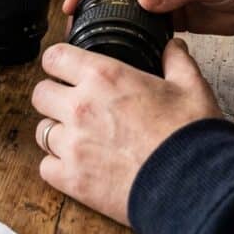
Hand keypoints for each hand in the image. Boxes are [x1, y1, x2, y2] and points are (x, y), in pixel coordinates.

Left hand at [32, 38, 221, 224]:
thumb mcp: (191, 87)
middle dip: (53, 96)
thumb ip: (177, 61)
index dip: (58, 62)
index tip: (65, 69)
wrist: (194, 187)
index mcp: (104, 77)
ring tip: (78, 137)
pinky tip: (78, 165)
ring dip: (57, 131)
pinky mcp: (72, 179)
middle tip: (71, 104)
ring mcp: (73, 144)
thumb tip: (174, 47)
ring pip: (41, 130)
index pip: (55, 57)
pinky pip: (46, 167)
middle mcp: (81, 106)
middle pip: (40, 93)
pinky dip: (58, 166)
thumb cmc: (191, 136)